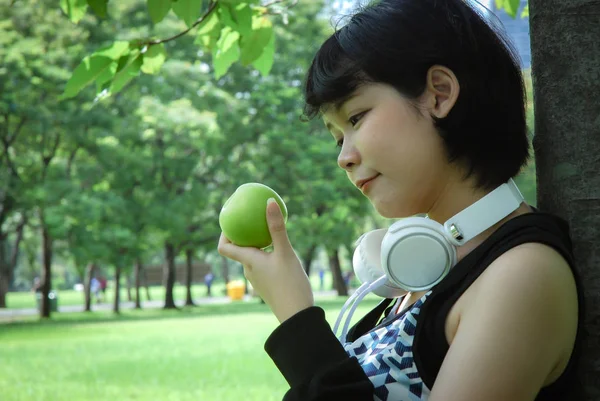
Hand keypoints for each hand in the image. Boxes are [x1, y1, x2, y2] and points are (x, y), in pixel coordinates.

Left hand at [217, 198, 313, 322]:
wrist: (298, 316)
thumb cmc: (290, 284)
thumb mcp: (285, 252)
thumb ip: (277, 228)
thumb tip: (269, 202)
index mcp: (248, 261)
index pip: (225, 247)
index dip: (224, 233)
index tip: (232, 220)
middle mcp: (250, 271)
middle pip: (240, 250)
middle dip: (244, 234)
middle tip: (253, 219)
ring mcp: (259, 280)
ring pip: (253, 257)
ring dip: (257, 244)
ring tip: (270, 231)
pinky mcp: (269, 286)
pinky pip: (263, 265)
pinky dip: (267, 254)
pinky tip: (282, 250)